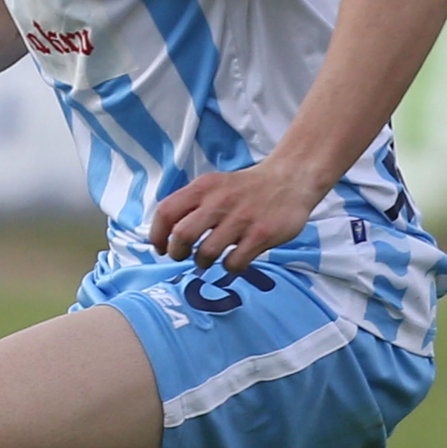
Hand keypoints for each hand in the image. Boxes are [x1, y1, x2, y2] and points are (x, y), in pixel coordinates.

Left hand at [148, 157, 319, 271]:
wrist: (289, 180)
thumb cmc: (244, 189)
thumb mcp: (213, 185)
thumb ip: (190, 203)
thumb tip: (164, 233)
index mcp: (203, 188)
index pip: (166, 212)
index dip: (157, 235)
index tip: (161, 248)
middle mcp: (219, 202)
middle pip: (182, 235)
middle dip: (177, 252)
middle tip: (182, 256)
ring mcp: (241, 219)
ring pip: (207, 253)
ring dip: (202, 262)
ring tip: (207, 259)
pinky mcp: (261, 235)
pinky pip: (234, 262)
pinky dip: (229, 267)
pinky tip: (233, 260)